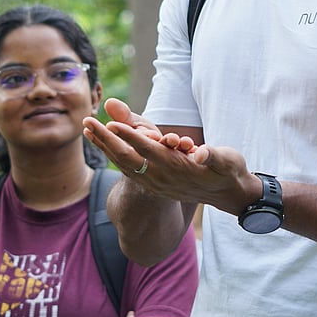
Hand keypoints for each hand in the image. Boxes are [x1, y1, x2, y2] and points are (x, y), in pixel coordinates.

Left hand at [83, 99, 255, 211]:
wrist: (228, 195)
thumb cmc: (229, 172)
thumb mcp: (228, 162)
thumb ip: (214, 156)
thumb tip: (202, 154)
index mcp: (177, 167)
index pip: (147, 150)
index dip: (129, 137)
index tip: (112, 124)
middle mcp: (162, 176)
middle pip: (127, 157)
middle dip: (106, 138)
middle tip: (87, 121)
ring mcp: (156, 182)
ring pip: (124, 163)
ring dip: (105, 146)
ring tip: (88, 130)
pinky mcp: (154, 182)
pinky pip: (127, 167)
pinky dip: (113, 154)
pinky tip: (103, 144)